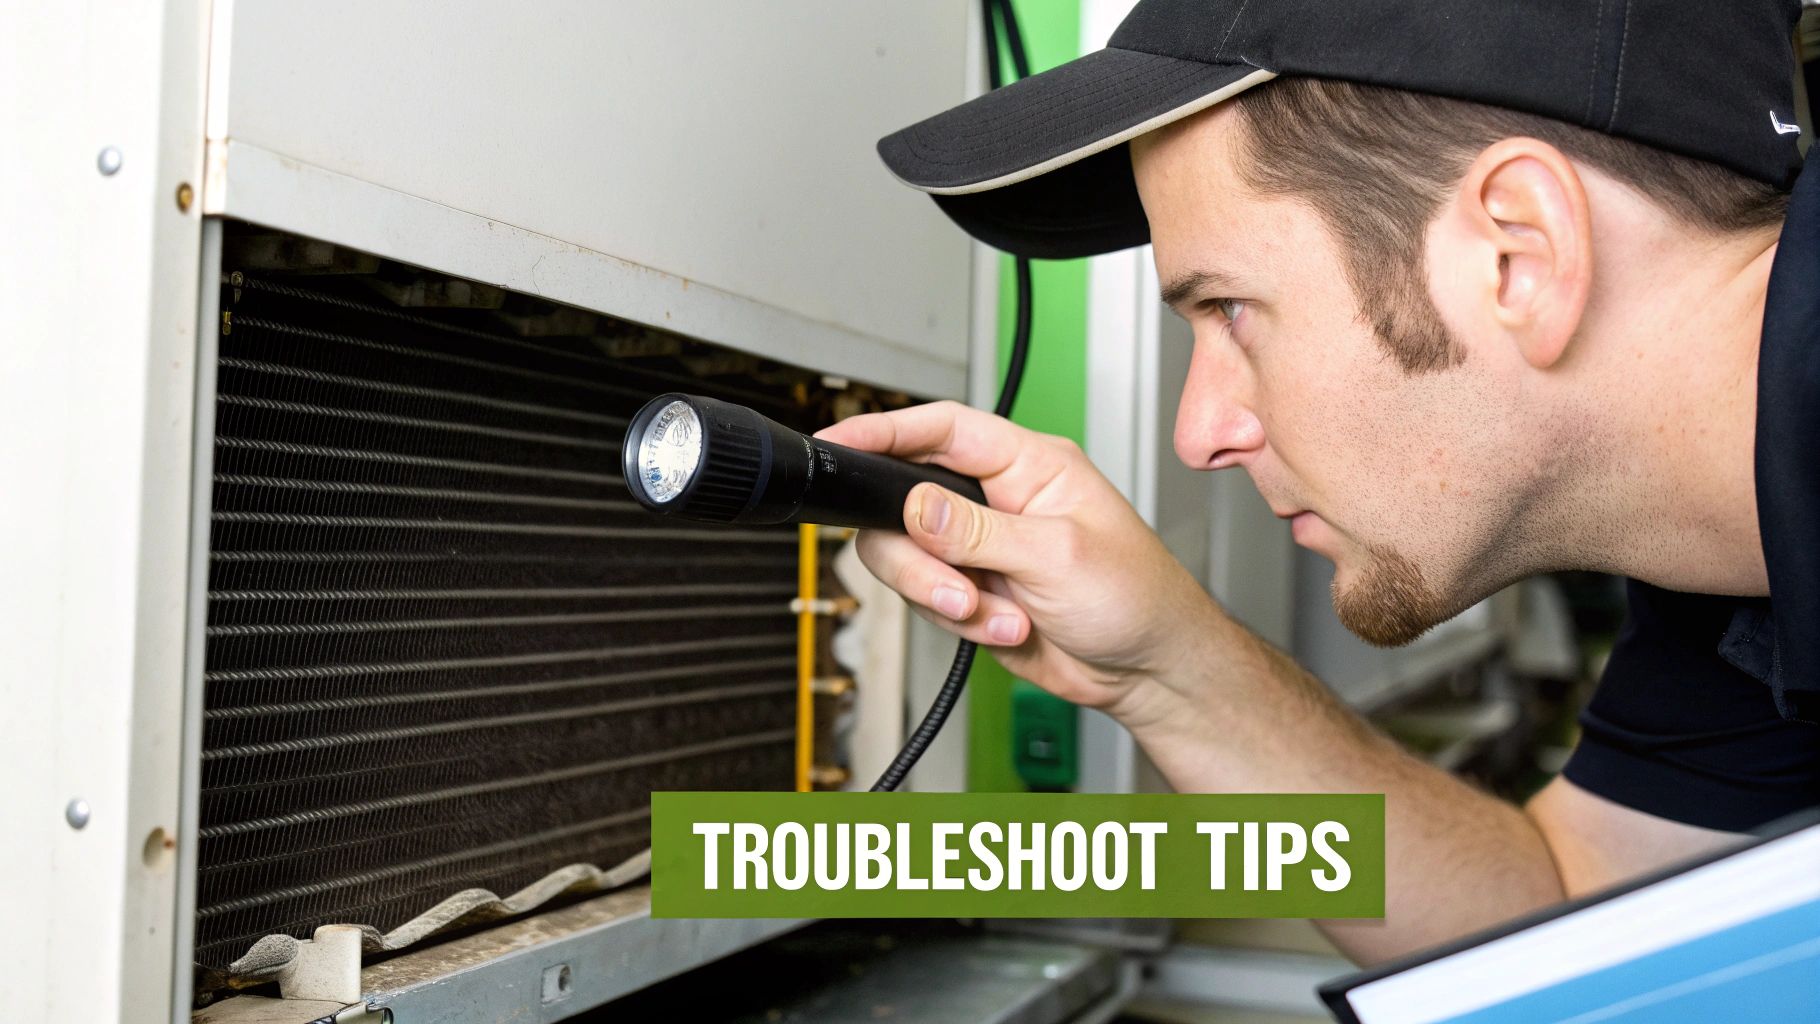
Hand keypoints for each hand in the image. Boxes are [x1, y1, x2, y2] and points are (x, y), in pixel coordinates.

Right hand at [814, 401, 1215, 718]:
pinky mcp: (973, 591)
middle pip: (906, 503)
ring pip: (909, 559)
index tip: (839, 441)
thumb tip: (916, 506)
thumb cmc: (1138, 598)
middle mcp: (998, 500)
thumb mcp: (1057, 555)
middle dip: (921, 557)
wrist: (1149, 672)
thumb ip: (978, 531)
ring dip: (946, 598)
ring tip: (997, 615)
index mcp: (1028, 464)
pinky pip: (929, 601)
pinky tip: (1008, 628)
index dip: (886, 430)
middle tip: (956, 588)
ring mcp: (981, 548)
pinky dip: (962, 623)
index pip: (943, 430)